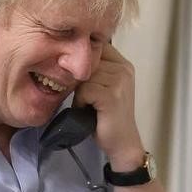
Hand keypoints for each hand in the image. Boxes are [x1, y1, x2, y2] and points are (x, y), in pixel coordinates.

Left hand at [74, 43, 145, 172]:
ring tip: (90, 106)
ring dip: (80, 93)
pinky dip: (82, 102)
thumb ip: (94, 70)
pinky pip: (84, 89)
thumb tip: (68, 56)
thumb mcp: (103, 87)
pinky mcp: (112, 95)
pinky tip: (90, 110)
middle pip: (87, 62)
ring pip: (84, 76)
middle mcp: (124, 68)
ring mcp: (120, 81)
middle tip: (89, 99)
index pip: (94, 48)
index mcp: (122, 63)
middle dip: (81, 81)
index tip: (85, 82)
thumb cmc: (107, 117)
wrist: (121, 143)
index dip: (83, 65)